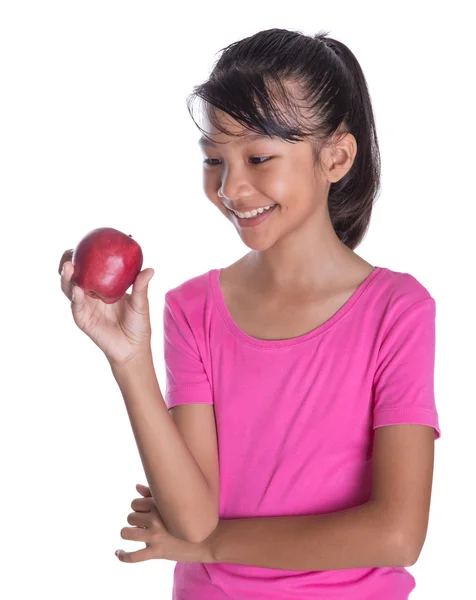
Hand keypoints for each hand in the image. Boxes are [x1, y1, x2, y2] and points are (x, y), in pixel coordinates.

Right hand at [58, 248, 154, 366]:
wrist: (133, 348)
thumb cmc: (138, 324)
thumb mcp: (140, 303)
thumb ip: (141, 286)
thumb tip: (150, 269)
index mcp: (103, 287)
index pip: (90, 268)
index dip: (85, 255)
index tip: (87, 242)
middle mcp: (90, 294)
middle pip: (73, 275)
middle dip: (67, 262)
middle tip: (71, 252)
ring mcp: (85, 306)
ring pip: (69, 288)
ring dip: (67, 277)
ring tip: (69, 266)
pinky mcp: (82, 319)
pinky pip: (77, 306)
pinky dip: (76, 296)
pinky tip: (77, 288)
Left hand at [115, 483, 212, 563]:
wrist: (206, 539)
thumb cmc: (189, 517)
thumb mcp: (173, 503)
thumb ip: (153, 494)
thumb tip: (136, 487)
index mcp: (160, 505)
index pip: (135, 503)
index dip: (138, 506)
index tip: (145, 510)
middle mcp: (155, 519)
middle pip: (130, 516)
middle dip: (135, 518)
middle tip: (144, 522)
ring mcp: (155, 537)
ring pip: (127, 533)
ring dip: (127, 532)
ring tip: (132, 533)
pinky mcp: (156, 552)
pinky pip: (133, 557)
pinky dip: (122, 556)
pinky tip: (117, 553)